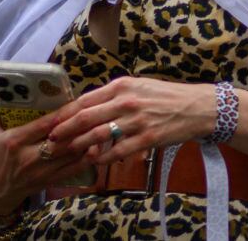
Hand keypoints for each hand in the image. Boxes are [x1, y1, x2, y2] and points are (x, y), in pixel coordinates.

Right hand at [0, 103, 94, 215]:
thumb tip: (0, 88)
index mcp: (15, 141)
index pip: (43, 125)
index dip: (62, 115)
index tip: (76, 103)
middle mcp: (30, 156)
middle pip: (61, 141)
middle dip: (79, 127)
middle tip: (95, 113)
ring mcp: (41, 171)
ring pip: (70, 155)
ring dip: (87, 142)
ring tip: (101, 127)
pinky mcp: (49, 181)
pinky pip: (72, 170)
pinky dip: (86, 159)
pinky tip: (96, 148)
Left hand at [47, 77, 214, 165]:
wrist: (196, 107)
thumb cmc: (164, 96)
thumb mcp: (136, 86)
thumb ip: (112, 96)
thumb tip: (87, 108)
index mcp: (120, 86)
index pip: (84, 100)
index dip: (65, 113)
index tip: (51, 122)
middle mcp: (125, 101)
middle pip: (86, 117)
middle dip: (65, 130)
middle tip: (50, 140)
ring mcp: (136, 120)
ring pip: (99, 134)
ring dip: (79, 144)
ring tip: (66, 151)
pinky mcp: (147, 138)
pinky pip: (119, 150)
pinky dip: (104, 157)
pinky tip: (94, 161)